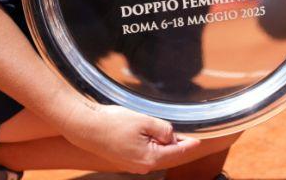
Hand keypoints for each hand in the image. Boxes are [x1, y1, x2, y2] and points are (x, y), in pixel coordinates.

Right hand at [60, 101, 200, 173]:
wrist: (86, 127)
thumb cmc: (113, 123)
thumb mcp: (146, 121)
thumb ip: (164, 129)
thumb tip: (172, 137)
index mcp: (150, 157)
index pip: (177, 151)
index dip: (189, 144)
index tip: (199, 142)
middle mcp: (142, 165)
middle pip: (167, 153)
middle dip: (175, 143)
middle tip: (181, 132)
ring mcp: (132, 164)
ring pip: (156, 152)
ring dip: (161, 143)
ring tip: (161, 130)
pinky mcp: (125, 160)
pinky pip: (144, 152)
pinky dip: (151, 144)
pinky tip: (148, 134)